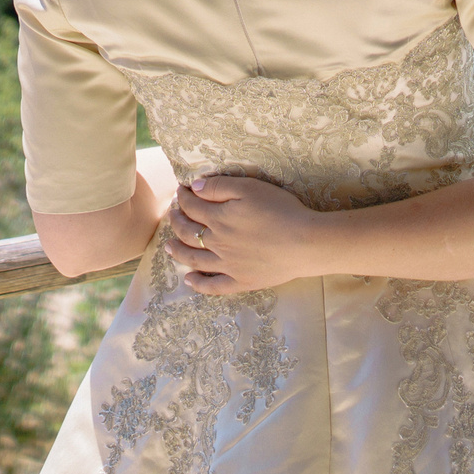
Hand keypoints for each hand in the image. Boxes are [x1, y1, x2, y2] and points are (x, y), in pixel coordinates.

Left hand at [162, 174, 328, 293]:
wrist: (305, 243)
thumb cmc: (281, 210)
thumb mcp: (250, 188)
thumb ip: (220, 187)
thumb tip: (196, 188)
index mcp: (219, 219)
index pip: (192, 207)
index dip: (183, 197)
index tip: (180, 191)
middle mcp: (217, 244)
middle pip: (188, 233)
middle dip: (176, 221)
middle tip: (172, 214)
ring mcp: (227, 266)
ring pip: (194, 259)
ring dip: (178, 252)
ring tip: (168, 246)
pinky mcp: (241, 282)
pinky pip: (213, 286)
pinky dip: (198, 284)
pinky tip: (189, 280)